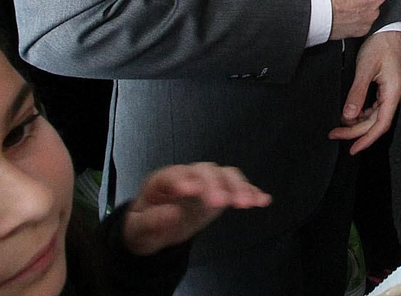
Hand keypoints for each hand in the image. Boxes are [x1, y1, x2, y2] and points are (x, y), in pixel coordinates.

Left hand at [121, 163, 269, 255]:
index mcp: (162, 182)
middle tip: (221, 203)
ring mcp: (206, 181)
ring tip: (248, 202)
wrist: (156, 228)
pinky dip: (251, 191)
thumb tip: (172, 213)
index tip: (191, 190)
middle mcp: (187, 175)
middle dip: (215, 185)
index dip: (183, 180)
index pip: (173, 175)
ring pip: (225, 174)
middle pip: (205, 171)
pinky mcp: (221, 191)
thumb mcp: (138, 230)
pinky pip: (238, 186)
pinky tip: (263, 200)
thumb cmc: (144, 227)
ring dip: (238, 186)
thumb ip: (151, 222)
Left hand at [329, 29, 400, 152]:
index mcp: (393, 93)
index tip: (353, 148)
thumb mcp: (365, 68)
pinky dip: (361, 112)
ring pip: (374, 115)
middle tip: (335, 134)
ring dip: (357, 122)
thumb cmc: (383, 44)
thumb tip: (348, 115)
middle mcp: (394, 94)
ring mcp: (391, 91)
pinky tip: (350, 112)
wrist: (391, 28)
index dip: (366, 139)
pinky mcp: (386, 86)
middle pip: (375, 122)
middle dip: (355, 131)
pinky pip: (374, 106)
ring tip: (339, 125)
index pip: (380, 125)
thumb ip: (356, 93)